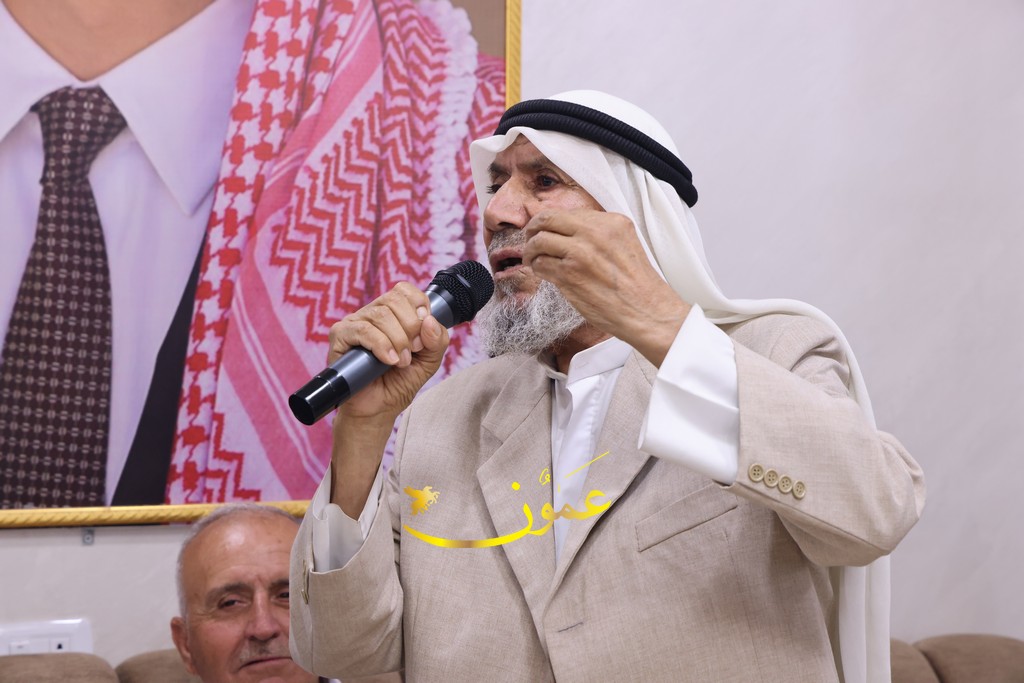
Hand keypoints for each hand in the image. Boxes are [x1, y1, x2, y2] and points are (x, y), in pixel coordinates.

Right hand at [327, 282, 449, 423]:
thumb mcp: (429, 361)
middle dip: (411, 326)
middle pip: (393, 299)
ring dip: (398, 340)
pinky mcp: (340, 336)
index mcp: (393, 313)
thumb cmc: (399, 382)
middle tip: (413, 350)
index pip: (404, 290)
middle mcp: (372, 313)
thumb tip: (430, 320)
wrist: (379, 409)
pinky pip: (362, 330)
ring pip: (380, 314)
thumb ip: (437, 340)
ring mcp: (354, 323)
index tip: (423, 332)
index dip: (419, 306)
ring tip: (401, 362)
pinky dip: (381, 345)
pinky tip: (389, 360)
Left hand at [522, 209, 690, 365]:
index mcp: (611, 221)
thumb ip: (598, 234)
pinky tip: (542, 272)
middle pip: (547, 218)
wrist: (647, 311)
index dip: (553, 221)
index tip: (546, 230)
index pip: (569, 212)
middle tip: (529, 239)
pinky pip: (540, 263)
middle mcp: (595, 232)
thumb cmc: (637, 285)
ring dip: (530, 250)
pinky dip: (536, 267)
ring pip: (539, 240)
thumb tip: (565, 230)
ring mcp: (581, 252)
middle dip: (533, 228)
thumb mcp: (624, 244)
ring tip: (532, 259)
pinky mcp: (569, 274)